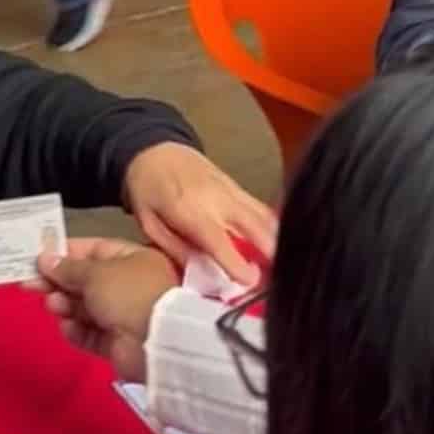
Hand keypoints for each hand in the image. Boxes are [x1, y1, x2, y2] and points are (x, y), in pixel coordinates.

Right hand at [32, 239, 182, 385]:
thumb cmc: (128, 294)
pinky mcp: (117, 342)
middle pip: (87, 280)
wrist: (154, 342)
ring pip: (86, 308)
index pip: (96, 250)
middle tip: (31, 284)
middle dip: (60, 282)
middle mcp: (130, 285)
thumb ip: (68, 268)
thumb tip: (46, 259)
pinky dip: (77, 330)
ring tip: (54, 304)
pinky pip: (90, 333)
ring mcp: (124, 315)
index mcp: (135, 259)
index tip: (38, 257)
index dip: (67, 252)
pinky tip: (67, 326)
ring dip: (66, 305)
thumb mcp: (96, 272)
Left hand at [121, 142, 276, 271]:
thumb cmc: (148, 189)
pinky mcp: (239, 187)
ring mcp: (232, 191)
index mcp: (190, 212)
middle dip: (271, 252)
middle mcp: (218, 200)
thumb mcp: (149, 223)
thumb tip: (200, 273)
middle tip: (278, 278)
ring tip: (285, 264)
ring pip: (265, 216)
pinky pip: (262, 209)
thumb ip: (175, 248)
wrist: (156, 150)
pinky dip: (273, 226)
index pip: (220, 242)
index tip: (250, 282)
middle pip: (255, 226)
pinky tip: (279, 243)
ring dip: (278, 240)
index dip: (237, 264)